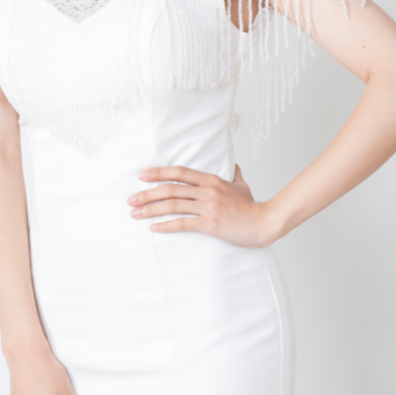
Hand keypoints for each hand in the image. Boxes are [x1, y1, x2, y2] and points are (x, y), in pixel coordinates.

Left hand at [128, 165, 278, 247]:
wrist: (264, 222)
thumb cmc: (252, 206)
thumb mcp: (242, 185)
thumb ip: (235, 174)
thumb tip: (233, 165)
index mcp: (211, 180)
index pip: (179, 172)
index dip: (159, 172)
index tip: (142, 175)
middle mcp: (207, 191)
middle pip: (171, 188)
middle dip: (147, 194)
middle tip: (131, 199)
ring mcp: (208, 206)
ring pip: (173, 205)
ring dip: (151, 210)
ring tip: (136, 214)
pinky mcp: (210, 223)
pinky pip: (183, 223)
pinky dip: (166, 225)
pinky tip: (154, 228)